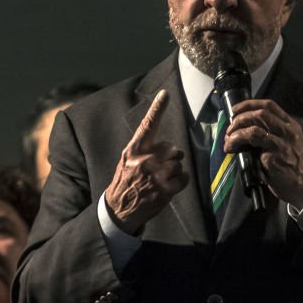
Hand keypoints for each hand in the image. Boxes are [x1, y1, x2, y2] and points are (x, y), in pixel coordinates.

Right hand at [105, 90, 189, 234]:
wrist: (119, 208)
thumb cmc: (126, 181)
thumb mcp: (128, 161)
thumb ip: (145, 150)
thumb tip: (170, 147)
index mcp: (134, 150)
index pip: (147, 125)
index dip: (157, 108)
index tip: (165, 94)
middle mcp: (144, 160)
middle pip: (172, 148)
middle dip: (170, 156)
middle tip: (160, 167)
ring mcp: (155, 176)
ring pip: (178, 163)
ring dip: (174, 171)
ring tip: (162, 179)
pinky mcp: (164, 190)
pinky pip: (183, 177)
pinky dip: (180, 181)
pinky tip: (169, 186)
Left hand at [224, 99, 302, 207]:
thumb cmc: (293, 164)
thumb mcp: (288, 141)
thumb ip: (272, 131)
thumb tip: (244, 127)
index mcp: (290, 125)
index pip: (268, 105)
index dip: (248, 104)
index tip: (235, 110)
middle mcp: (288, 132)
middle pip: (260, 114)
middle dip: (240, 118)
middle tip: (230, 128)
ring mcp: (282, 145)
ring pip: (254, 129)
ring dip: (237, 132)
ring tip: (230, 140)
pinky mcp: (274, 159)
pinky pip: (253, 148)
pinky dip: (239, 145)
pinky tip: (234, 150)